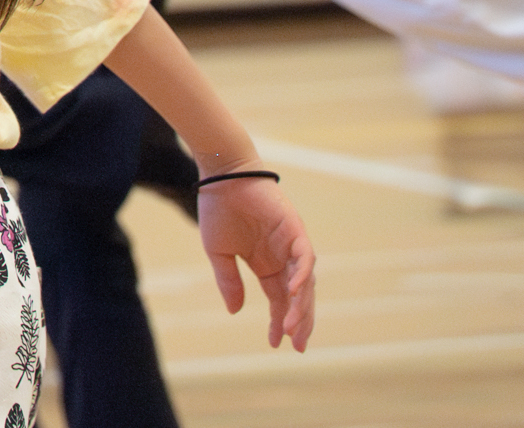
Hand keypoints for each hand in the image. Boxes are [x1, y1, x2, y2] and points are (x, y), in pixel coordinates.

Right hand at [197, 176, 316, 350]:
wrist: (222, 176)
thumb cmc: (218, 209)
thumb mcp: (219, 253)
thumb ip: (229, 281)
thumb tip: (235, 311)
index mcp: (266, 264)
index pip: (278, 299)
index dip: (278, 321)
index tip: (274, 343)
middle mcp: (283, 258)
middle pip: (298, 297)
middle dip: (299, 322)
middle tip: (297, 346)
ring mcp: (291, 244)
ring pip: (305, 282)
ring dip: (301, 306)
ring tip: (293, 328)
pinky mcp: (295, 230)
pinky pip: (305, 258)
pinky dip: (303, 276)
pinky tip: (293, 294)